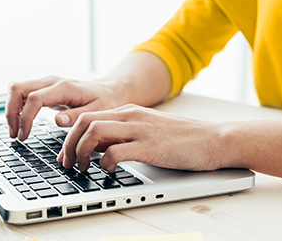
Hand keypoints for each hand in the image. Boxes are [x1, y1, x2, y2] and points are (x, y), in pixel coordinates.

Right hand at [6, 76, 124, 140]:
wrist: (107, 91)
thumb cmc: (103, 103)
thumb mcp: (96, 112)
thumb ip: (77, 116)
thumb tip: (58, 121)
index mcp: (64, 88)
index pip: (34, 98)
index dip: (25, 118)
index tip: (24, 136)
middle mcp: (50, 81)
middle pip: (17, 88)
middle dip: (10, 112)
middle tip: (15, 135)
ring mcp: (45, 83)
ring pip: (15, 89)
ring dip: (10, 110)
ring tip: (16, 132)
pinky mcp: (42, 88)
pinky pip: (21, 94)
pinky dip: (15, 108)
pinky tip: (20, 124)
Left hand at [58, 104, 236, 172]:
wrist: (215, 139)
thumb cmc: (183, 140)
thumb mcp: (146, 132)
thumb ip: (122, 135)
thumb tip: (97, 148)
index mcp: (128, 112)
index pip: (87, 116)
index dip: (70, 136)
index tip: (66, 155)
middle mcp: (130, 116)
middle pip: (83, 121)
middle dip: (69, 144)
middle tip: (67, 164)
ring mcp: (140, 130)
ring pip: (93, 131)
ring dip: (80, 152)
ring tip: (82, 168)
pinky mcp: (150, 147)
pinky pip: (115, 151)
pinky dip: (104, 163)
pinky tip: (107, 171)